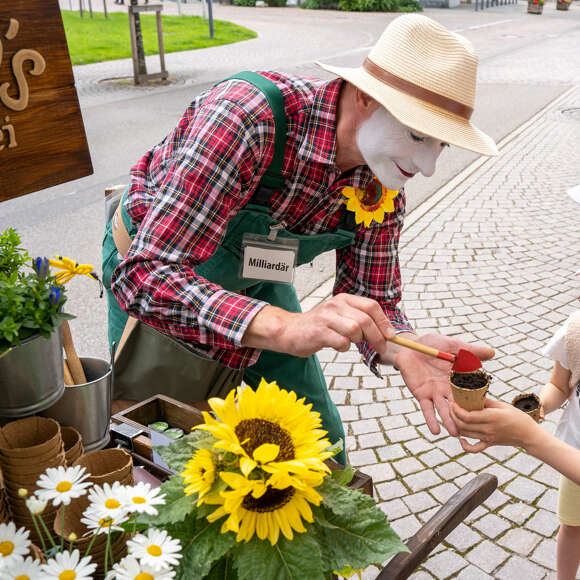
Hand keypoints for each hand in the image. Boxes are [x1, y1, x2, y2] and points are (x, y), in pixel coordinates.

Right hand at [242, 293, 394, 357]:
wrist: (289, 331)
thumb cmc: (318, 327)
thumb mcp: (340, 316)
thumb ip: (359, 319)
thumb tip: (385, 332)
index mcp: (343, 299)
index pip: (371, 306)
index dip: (384, 321)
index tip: (390, 335)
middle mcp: (335, 305)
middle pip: (365, 320)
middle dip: (377, 336)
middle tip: (380, 347)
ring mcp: (326, 318)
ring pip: (355, 330)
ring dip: (358, 341)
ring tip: (350, 343)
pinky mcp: (319, 332)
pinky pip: (341, 342)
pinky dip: (344, 347)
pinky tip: (337, 346)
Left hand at [391, 333, 493, 436]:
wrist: (409, 346)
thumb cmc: (432, 344)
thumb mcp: (452, 345)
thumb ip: (469, 351)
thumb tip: (492, 353)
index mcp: (458, 378)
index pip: (471, 392)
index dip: (477, 402)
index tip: (487, 414)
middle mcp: (448, 389)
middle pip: (458, 405)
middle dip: (465, 417)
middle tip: (474, 429)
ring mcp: (435, 393)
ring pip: (444, 410)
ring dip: (450, 421)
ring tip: (457, 433)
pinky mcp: (422, 395)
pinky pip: (427, 409)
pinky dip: (431, 420)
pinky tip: (436, 431)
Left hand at [450, 398, 538, 451]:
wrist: (529, 435)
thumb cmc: (517, 417)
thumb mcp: (502, 405)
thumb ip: (486, 402)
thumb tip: (472, 396)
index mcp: (491, 417)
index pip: (467, 416)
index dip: (456, 409)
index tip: (453, 402)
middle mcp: (487, 429)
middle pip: (462, 424)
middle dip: (452, 415)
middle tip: (450, 407)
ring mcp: (487, 438)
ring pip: (465, 434)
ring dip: (455, 425)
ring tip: (453, 416)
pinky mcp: (489, 444)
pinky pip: (474, 449)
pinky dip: (465, 446)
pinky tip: (461, 438)